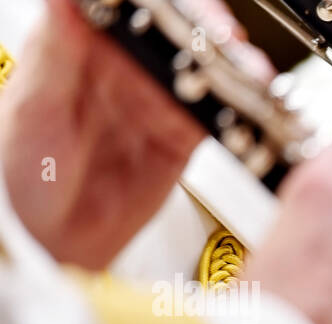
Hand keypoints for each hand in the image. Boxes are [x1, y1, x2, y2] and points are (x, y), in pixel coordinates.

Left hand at [0, 0, 268, 267]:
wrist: (43, 237)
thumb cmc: (19, 171)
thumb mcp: (34, 105)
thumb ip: (58, 50)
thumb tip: (66, 0)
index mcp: (86, 42)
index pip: (134, 5)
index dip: (167, 3)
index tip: (184, 9)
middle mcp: (126, 66)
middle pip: (180, 33)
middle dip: (211, 33)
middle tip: (227, 42)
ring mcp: (157, 100)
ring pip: (206, 71)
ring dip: (235, 70)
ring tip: (252, 75)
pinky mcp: (182, 137)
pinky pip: (218, 117)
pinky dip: (241, 113)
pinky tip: (254, 107)